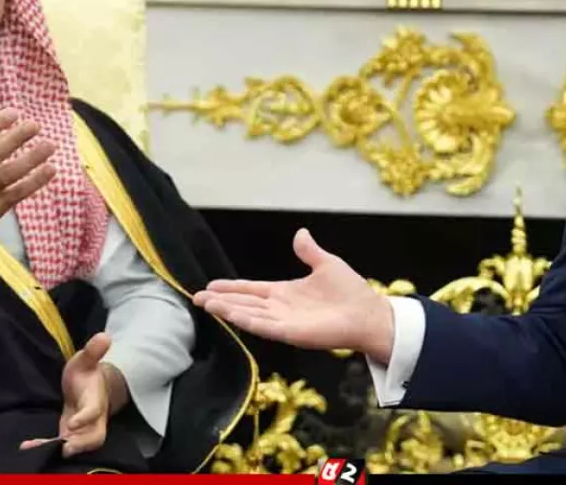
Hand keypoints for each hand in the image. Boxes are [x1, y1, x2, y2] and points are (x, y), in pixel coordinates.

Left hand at [20, 332, 121, 457]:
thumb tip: (104, 335)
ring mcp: (83, 428)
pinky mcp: (71, 434)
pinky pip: (63, 444)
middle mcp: (93, 418)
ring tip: (39, 448)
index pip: (94, 411)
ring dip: (63, 448)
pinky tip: (29, 446)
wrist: (91, 386)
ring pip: (82, 445)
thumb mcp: (86, 359)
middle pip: (95, 437)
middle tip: (64, 448)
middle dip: (81, 444)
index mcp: (95, 399)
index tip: (71, 424)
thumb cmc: (87, 372)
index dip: (84, 418)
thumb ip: (93, 351)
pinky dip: (47, 446)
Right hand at [193, 228, 395, 362]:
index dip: (231, 288)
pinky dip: (246, 320)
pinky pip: (264, 326)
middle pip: (244, 304)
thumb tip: (300, 233)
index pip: (251, 290)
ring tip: (205, 304)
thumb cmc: (350, 292)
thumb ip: (309, 251)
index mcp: (285, 293)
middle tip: (196, 297)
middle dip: (220, 301)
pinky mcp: (292, 333)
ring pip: (248, 315)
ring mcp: (284, 322)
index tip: (211, 286)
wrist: (368, 313)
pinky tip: (230, 315)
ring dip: (227, 310)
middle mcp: (280, 309)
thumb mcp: (326, 264)